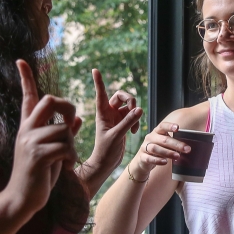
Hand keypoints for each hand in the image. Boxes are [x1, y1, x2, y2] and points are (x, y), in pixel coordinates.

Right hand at [1, 60, 80, 219]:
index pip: (27, 96)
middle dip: (68, 106)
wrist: (22, 198)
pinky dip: (71, 156)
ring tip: (67, 159)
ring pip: (64, 128)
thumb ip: (63, 133)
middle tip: (72, 122)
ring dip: (72, 145)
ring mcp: (30, 142)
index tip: (21, 61)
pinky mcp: (38, 155)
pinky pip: (65, 146)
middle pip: (50, 100)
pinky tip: (66, 166)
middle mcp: (26, 130)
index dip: (25, 78)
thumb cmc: (38, 175)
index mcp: (28, 126)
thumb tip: (78, 119)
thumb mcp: (51, 151)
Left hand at [79, 69, 142, 190]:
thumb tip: (139, 109)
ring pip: (129, 106)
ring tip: (134, 128)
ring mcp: (116, 118)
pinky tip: (134, 132)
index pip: (100, 93)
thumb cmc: (105, 151)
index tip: (95, 70)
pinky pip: (133, 116)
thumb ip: (128, 122)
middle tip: (134, 112)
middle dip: (130, 101)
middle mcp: (109, 113)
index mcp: (102, 113)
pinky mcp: (123, 124)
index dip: (99, 81)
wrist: (106, 163)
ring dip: (135, 113)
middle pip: (121, 96)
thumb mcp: (116, 136)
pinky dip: (137, 121)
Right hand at [130, 120, 190, 178]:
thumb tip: (189, 146)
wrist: (142, 161)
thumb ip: (173, 143)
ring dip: (168, 152)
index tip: (178, 128)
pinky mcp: (142, 157)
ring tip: (177, 156)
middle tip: (187, 149)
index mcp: (157, 132)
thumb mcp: (164, 144)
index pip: (162, 126)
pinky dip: (157, 160)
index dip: (169, 126)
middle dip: (176, 144)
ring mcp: (144, 147)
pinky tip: (165, 162)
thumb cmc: (157, 151)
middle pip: (163, 139)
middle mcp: (150, 138)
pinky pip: (149, 158)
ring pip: (155, 148)